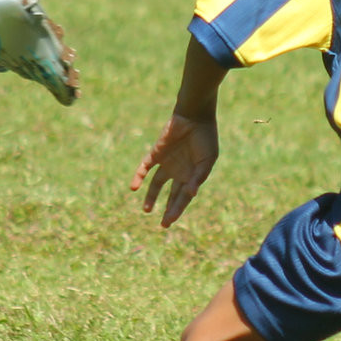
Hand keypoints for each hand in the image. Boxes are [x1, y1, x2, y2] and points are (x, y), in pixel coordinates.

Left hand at [130, 112, 218, 226]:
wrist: (194, 116)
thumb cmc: (205, 138)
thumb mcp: (207, 160)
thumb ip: (198, 177)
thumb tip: (190, 194)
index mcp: (192, 174)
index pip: (184, 197)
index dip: (177, 210)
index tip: (169, 222)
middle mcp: (179, 171)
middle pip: (171, 194)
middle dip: (168, 209)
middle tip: (163, 224)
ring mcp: (166, 163)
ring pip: (156, 184)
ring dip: (151, 197)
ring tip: (146, 210)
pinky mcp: (156, 153)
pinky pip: (145, 167)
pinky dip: (139, 177)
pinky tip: (134, 187)